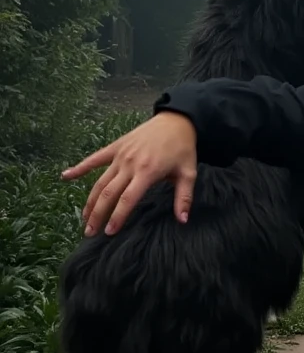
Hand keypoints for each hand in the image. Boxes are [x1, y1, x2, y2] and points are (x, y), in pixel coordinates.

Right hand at [62, 112, 197, 236]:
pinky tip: (65, 176)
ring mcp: (120, 155)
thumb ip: (183, 198)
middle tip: (90, 232)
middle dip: (97, 214)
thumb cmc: (182, 148)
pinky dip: (79, 167)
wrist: (175, 120)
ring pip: (100, 181)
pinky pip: (94, 159)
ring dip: (90, 201)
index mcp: (147, 172)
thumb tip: (182, 220)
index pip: (127, 199)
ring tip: (84, 219)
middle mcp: (130, 164)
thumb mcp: (188, 173)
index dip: (117, 217)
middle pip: (108, 193)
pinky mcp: (115, 147)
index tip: (109, 232)